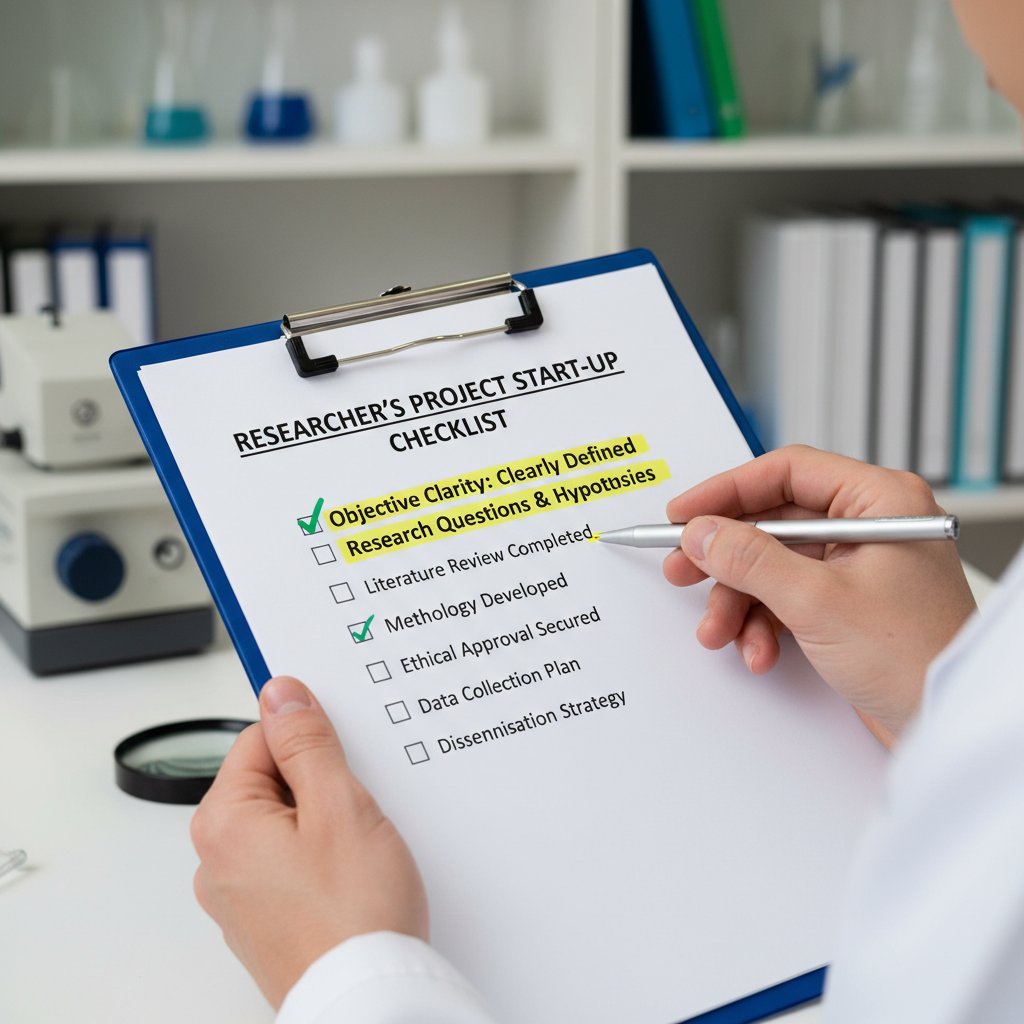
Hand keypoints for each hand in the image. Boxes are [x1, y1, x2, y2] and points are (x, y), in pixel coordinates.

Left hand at [191, 676, 427, 1008]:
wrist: (368, 1001)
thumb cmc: (353, 915)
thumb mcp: (339, 805)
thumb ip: (306, 742)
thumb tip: (282, 693)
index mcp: (223, 824)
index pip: (260, 738)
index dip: (309, 736)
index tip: (343, 749)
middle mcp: (218, 861)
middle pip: (272, 780)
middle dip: (321, 781)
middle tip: (359, 806)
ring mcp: (241, 896)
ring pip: (287, 823)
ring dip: (326, 820)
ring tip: (362, 847)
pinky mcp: (267, 920)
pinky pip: (291, 862)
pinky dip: (323, 857)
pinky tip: (355, 874)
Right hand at [663, 446, 976, 744]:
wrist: (944, 726)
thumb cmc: (917, 660)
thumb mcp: (817, 602)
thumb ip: (750, 560)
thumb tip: (702, 533)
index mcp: (880, 502)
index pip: (788, 472)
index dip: (727, 491)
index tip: (684, 514)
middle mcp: (869, 526)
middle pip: (772, 522)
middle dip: (726, 558)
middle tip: (683, 570)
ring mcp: (856, 566)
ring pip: (771, 565)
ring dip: (739, 602)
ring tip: (720, 632)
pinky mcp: (844, 604)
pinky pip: (785, 597)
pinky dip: (762, 624)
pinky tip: (758, 652)